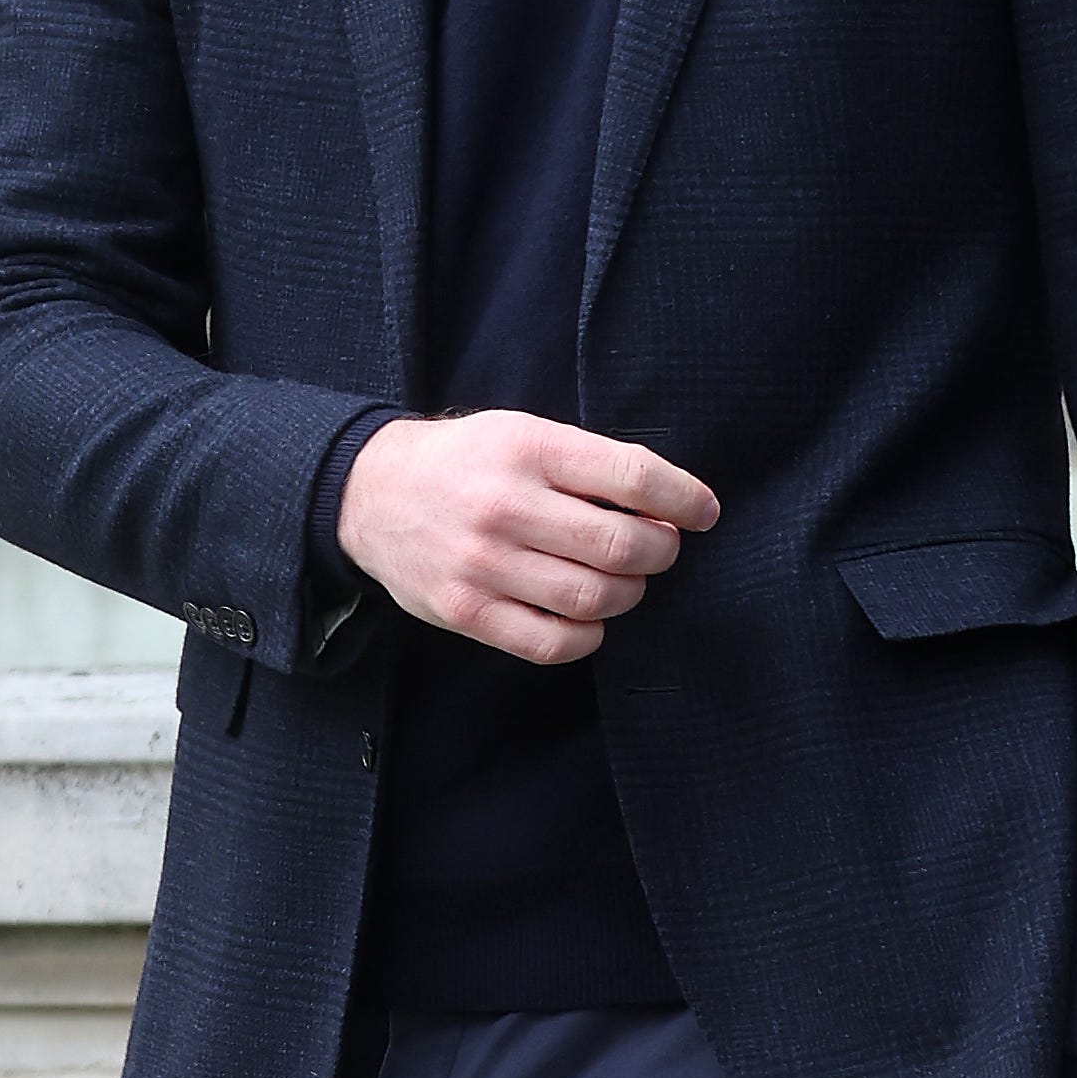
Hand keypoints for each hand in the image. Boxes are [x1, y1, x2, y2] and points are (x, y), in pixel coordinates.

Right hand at [336, 411, 718, 666]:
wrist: (372, 494)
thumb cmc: (471, 463)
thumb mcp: (527, 434)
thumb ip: (593, 464)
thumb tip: (674, 505)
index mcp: (529, 449)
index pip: (633, 477)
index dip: (684, 499)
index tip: (704, 512)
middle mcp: (504, 506)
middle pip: (621, 545)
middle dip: (661, 552)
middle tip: (660, 548)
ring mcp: (482, 564)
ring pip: (594, 597)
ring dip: (629, 594)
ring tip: (623, 578)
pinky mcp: (465, 612)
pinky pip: (553, 642)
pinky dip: (588, 634)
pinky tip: (588, 614)